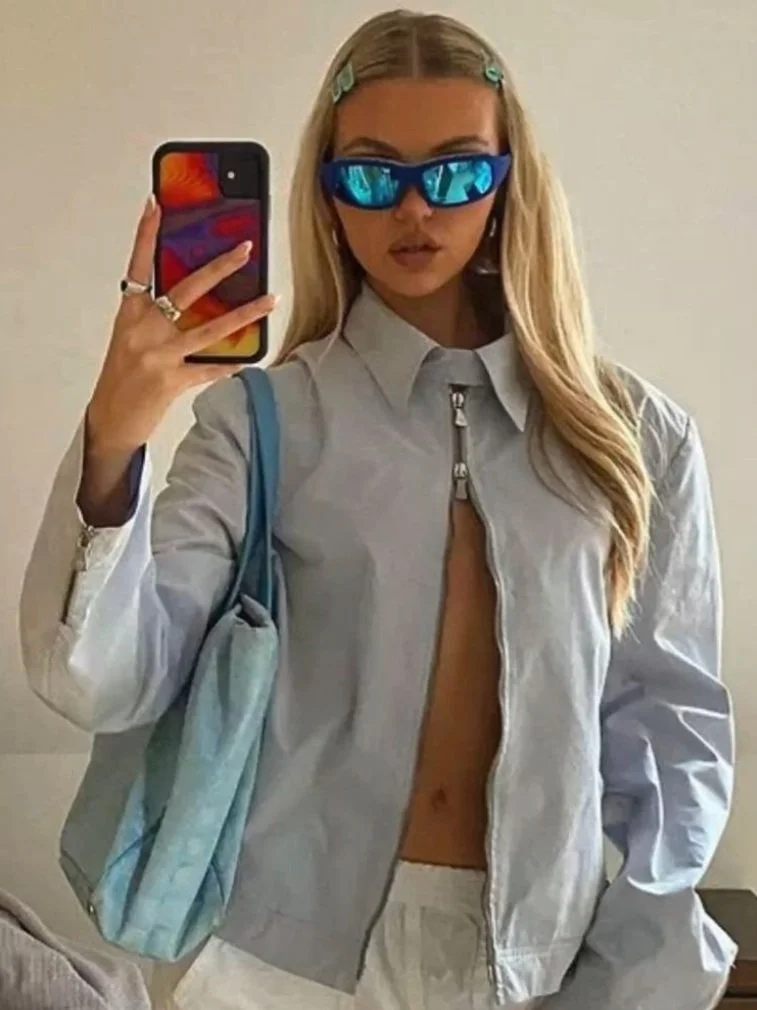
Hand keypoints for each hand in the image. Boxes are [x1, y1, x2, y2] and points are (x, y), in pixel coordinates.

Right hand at [86, 195, 277, 456]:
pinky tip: (254, 356)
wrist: (111, 419)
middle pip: (187, 290)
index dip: (146, 234)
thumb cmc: (123, 375)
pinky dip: (232, 363)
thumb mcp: (132, 337)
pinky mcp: (173, 381)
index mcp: (130, 314)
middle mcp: (144, 329)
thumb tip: (193, 295)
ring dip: (246, 313)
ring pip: (211, 328)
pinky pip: (211, 368)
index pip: (139, 265)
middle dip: (220, 267)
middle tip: (246, 249)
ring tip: (271, 300)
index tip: (156, 204)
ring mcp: (159, 355)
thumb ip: (156, 315)